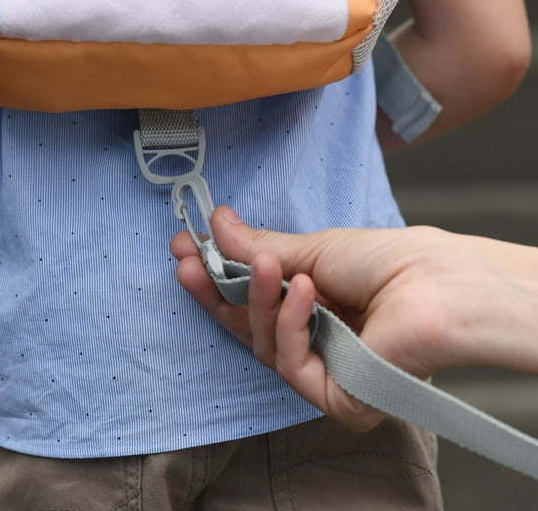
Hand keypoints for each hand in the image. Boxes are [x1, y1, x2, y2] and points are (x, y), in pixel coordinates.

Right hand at [171, 207, 537, 430]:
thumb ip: (260, 247)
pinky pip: (290, 363)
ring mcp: (321, 368)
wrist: (436, 285)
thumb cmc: (386, 261)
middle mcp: (311, 336)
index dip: (214, 275)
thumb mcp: (311, 249)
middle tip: (188, 262)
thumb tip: (217, 224)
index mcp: (308, 302)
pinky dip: (291, 324)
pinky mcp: (333, 396)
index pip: (249, 296)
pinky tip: (305, 292)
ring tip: (266, 266)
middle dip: (214, 292)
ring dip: (258, 299)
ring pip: (261, 343)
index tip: (186, 249)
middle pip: (245, 325)